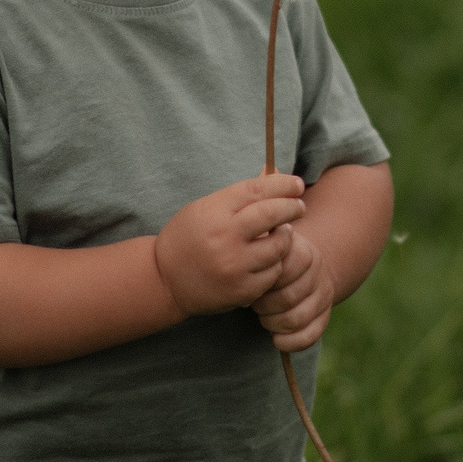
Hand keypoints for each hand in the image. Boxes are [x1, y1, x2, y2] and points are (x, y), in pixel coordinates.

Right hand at [153, 175, 305, 316]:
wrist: (164, 279)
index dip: (283, 184)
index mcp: (215, 211)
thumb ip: (241, 195)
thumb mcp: (206, 208)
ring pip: (279, 246)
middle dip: (292, 207)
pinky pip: (273, 273)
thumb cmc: (189, 236)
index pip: (258, 190)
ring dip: (285, 237)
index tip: (296, 184)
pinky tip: (268, 258)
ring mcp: (234, 266)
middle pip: (273, 214)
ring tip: (281, 233)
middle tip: (299, 206)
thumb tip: (274, 171)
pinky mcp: (241, 290)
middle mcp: (225, 237)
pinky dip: (275, 263)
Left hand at [253, 224, 335, 350]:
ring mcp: (323, 295)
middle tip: (255, 305)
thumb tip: (242, 279)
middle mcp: (317, 272)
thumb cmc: (275, 262)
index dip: (261, 283)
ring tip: (264, 318)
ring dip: (273, 324)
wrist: (305, 269)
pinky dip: (288, 342)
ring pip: (296, 320)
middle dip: (264, 307)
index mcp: (302, 251)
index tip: (251, 284)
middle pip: (287, 298)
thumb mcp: (267, 252)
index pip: (281, 271)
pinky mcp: (324, 316)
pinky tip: (276, 338)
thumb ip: (255, 259)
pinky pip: (308, 336)